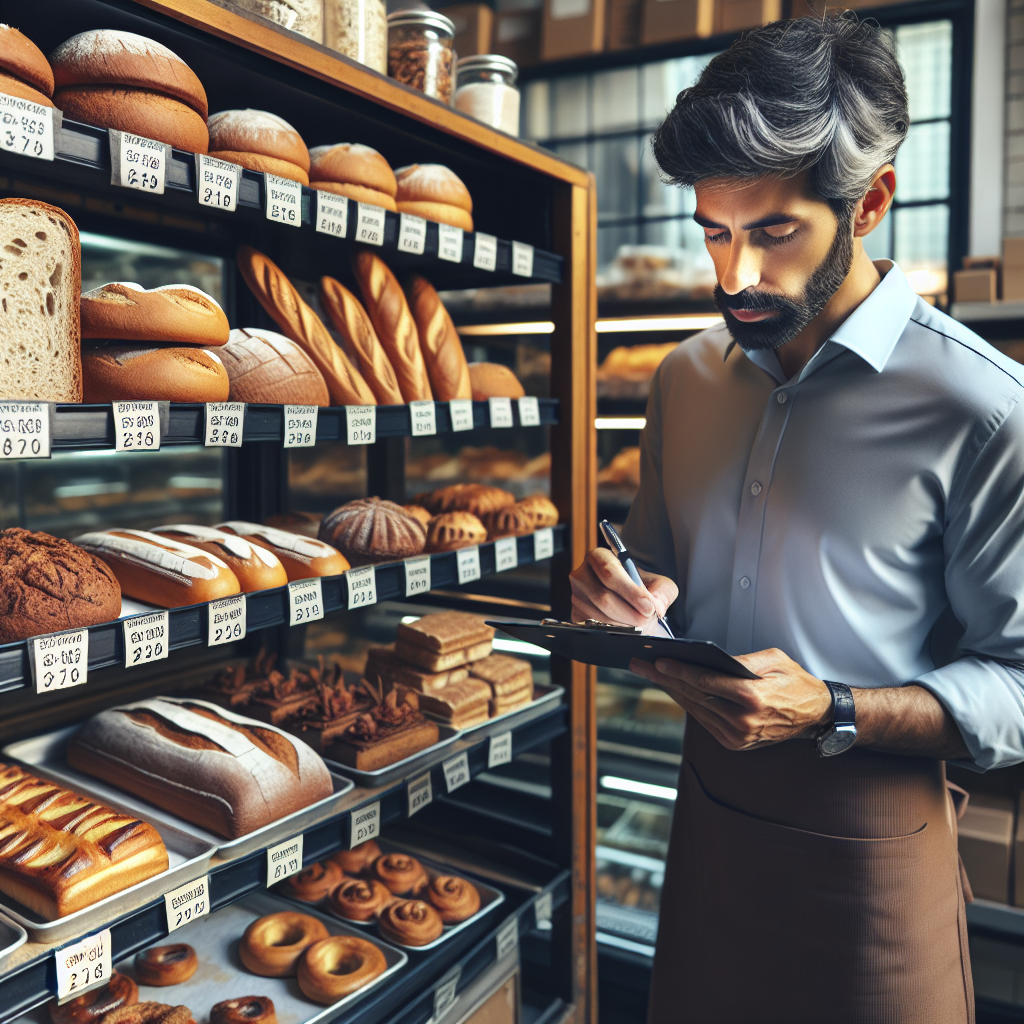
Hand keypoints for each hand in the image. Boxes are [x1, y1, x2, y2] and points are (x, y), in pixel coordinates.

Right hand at [570, 547, 678, 633]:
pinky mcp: (575, 614)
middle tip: (647, 619)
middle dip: (630, 612)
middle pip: (603, 597)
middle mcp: (582, 574)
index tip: (648, 606)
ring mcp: (576, 596)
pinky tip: (626, 628)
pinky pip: (594, 627)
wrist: (630, 604)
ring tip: (640, 624)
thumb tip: (655, 606)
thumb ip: (663, 591)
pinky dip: (614, 631)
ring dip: (624, 624)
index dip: (630, 591)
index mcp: (599, 557)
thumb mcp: (659, 584)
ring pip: (600, 615)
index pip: (610, 571)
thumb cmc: (641, 590)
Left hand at [629, 647, 832, 750]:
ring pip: (695, 708)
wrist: (815, 716)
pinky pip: (703, 719)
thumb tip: (707, 658)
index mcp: (753, 698)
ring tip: (650, 673)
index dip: (679, 671)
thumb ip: (740, 660)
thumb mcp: (773, 660)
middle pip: (694, 695)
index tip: (659, 661)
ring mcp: (737, 736)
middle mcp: (743, 721)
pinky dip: (687, 703)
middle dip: (664, 678)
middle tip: (641, 664)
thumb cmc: (796, 683)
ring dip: (670, 690)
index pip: (706, 682)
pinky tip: (673, 688)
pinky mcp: (734, 742)